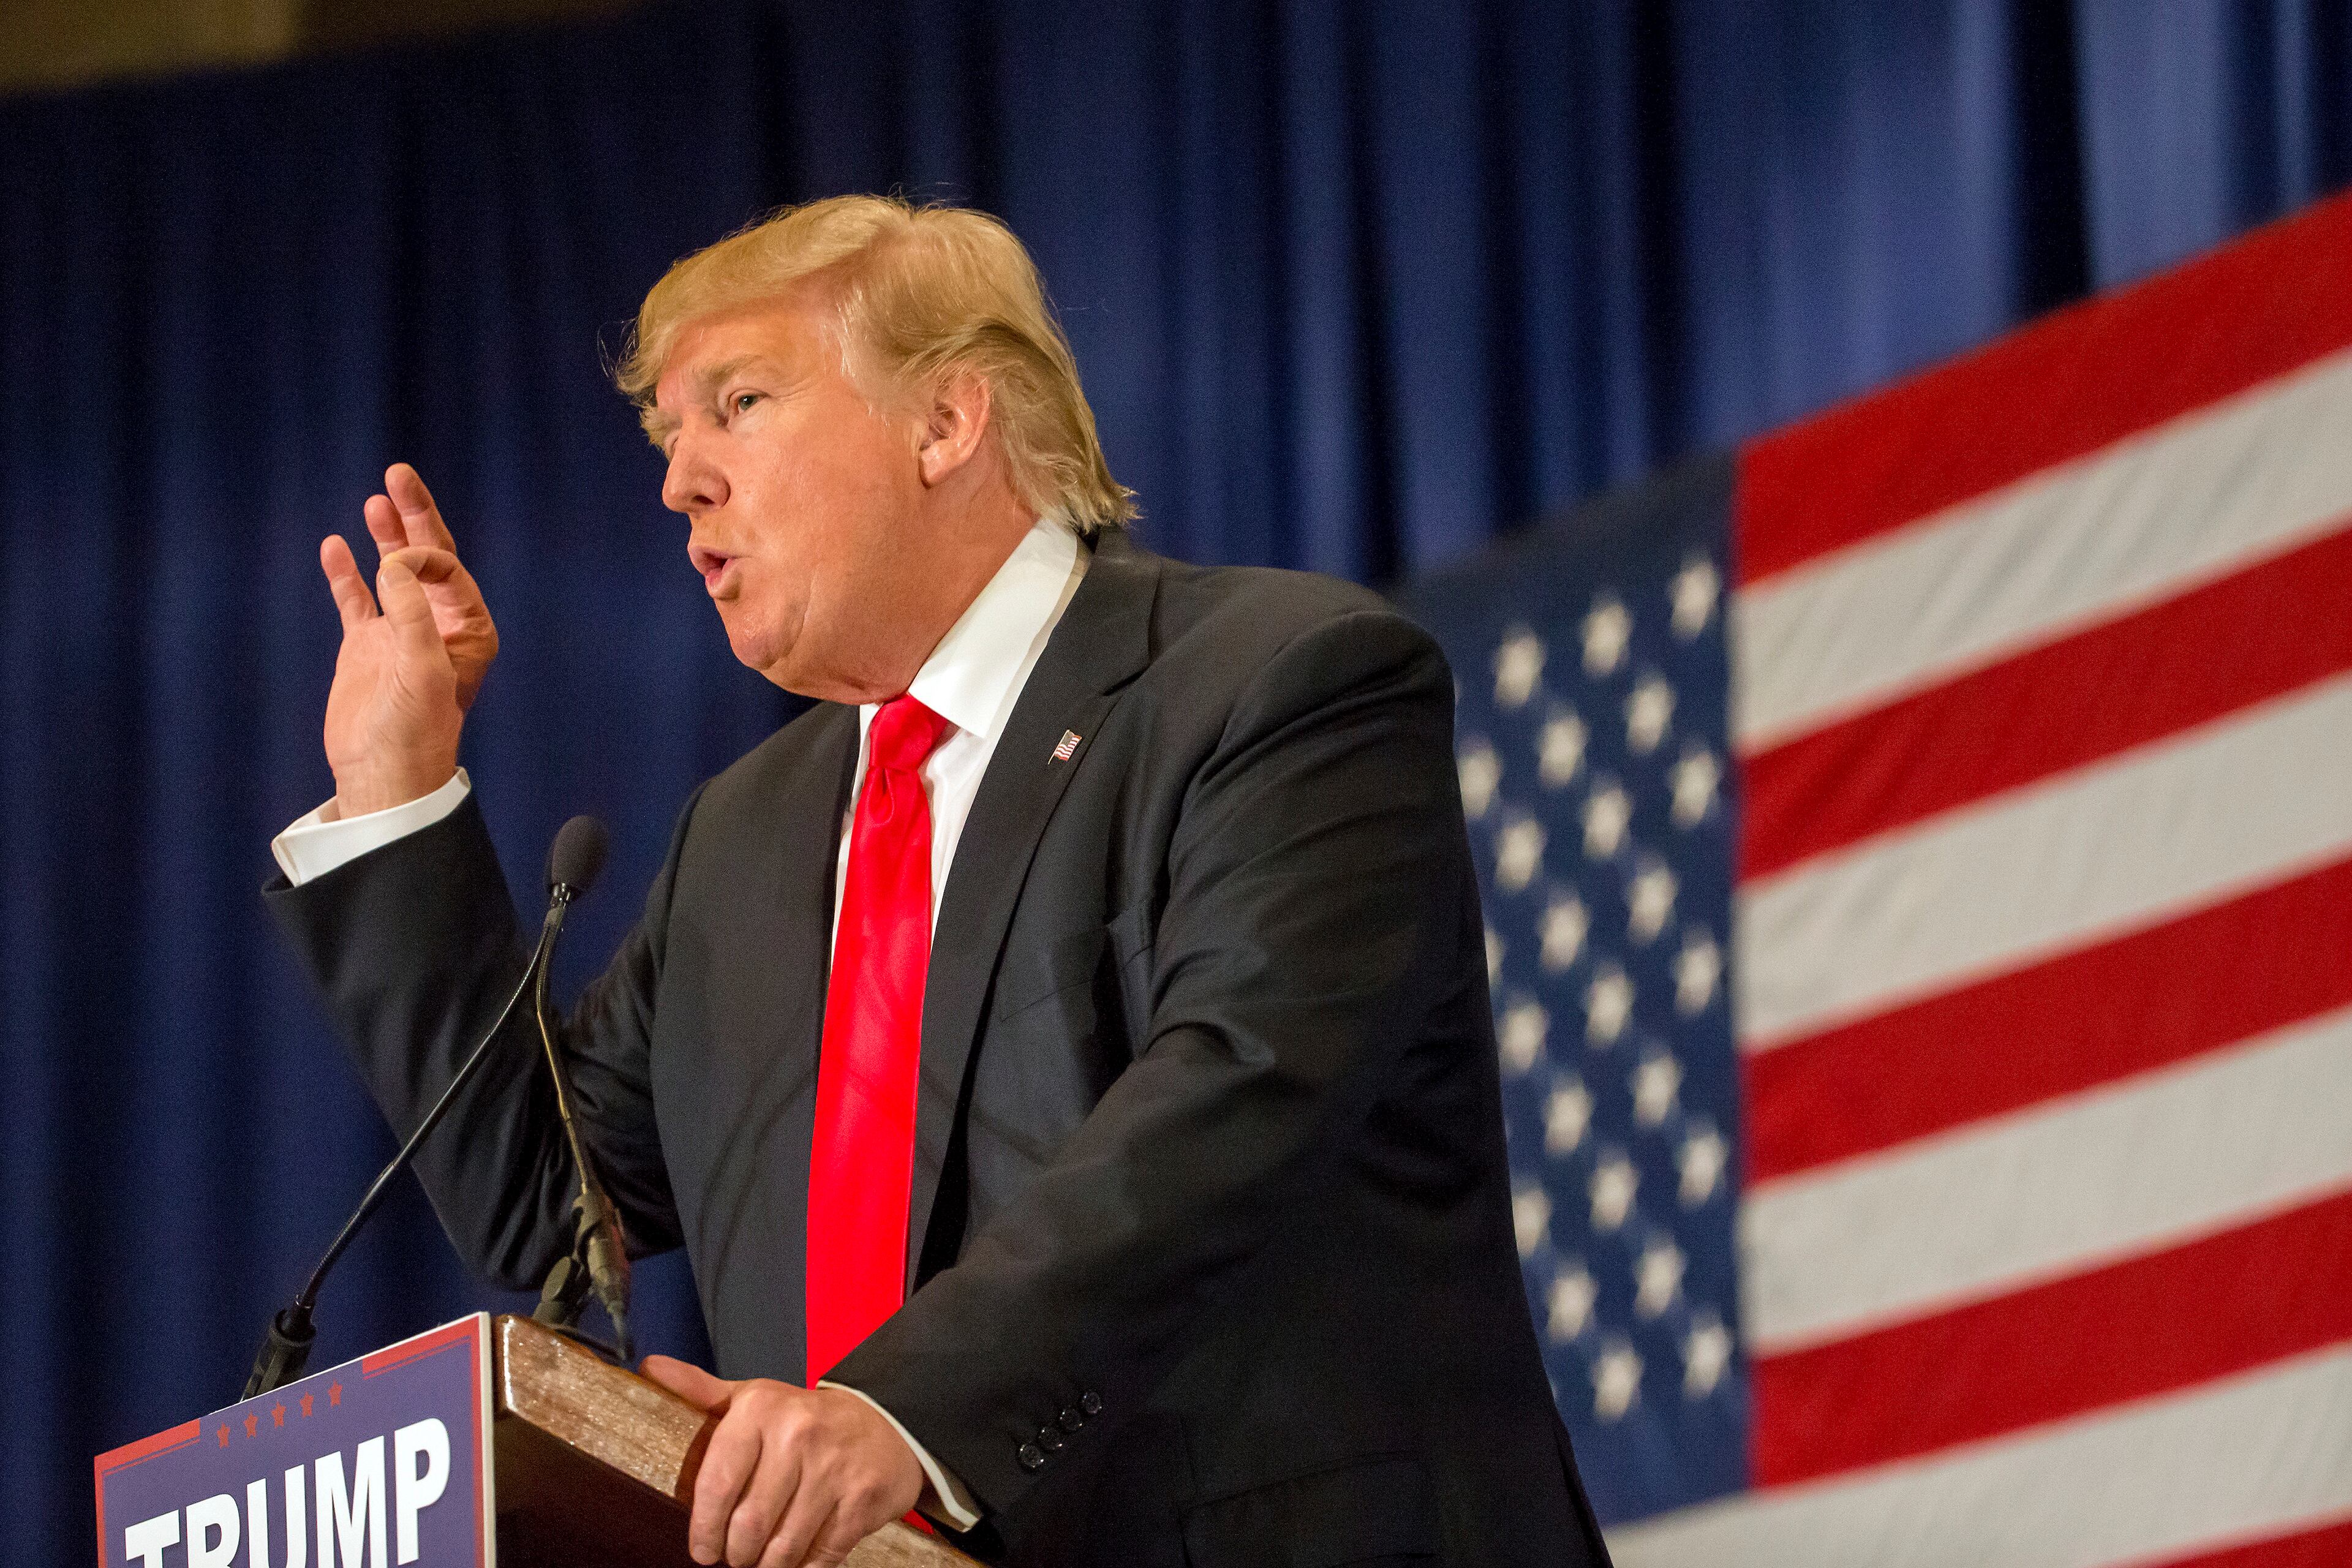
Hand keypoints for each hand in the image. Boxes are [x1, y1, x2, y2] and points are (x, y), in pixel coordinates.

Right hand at [318, 464, 498, 817]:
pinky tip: (334, 546)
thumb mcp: (422, 670)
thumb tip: (393, 564)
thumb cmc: (415, 731)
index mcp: (468, 632)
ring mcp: (400, 634)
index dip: (422, 554)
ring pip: (393, 573)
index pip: (448, 570)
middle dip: (414, 518)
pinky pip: (356, 600)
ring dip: (385, 537)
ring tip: (375, 500)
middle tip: (399, 474)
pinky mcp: (366, 648)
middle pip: (427, 558)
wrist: (382, 776)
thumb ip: (410, 615)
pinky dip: (346, 574)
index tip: (394, 560)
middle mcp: (438, 626)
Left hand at [642, 1357, 925, 1567]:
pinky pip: (820, 1556)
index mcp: (761, 1409)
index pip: (717, 1482)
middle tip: (734, 1556)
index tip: (701, 1550)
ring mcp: (833, 1469)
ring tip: (761, 1561)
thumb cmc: (803, 1420)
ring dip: (767, 1565)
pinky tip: (796, 1560)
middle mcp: (798, 1434)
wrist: (887, 1424)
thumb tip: (648, 1369)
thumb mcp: (753, 1399)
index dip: (704, 1527)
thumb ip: (700, 1390)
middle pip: (748, 1524)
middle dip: (736, 1553)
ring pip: (783, 1547)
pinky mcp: (862, 1500)